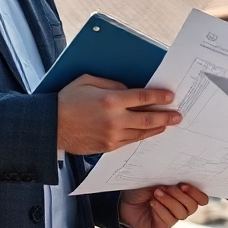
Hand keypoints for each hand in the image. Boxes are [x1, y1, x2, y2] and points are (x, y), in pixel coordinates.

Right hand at [57, 75, 181, 154]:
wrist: (50, 126)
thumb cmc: (66, 100)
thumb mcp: (88, 81)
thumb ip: (112, 84)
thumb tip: (129, 89)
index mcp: (110, 100)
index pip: (143, 98)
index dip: (159, 97)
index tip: (170, 97)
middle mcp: (114, 120)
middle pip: (148, 118)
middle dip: (165, 116)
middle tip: (177, 115)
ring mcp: (112, 135)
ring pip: (141, 133)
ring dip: (157, 128)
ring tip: (168, 124)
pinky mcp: (108, 146)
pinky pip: (130, 142)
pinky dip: (142, 136)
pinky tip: (149, 132)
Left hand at [119, 183, 208, 227]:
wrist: (125, 200)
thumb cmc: (143, 187)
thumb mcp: (157, 179)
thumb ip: (171, 179)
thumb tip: (180, 175)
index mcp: (185, 195)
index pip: (201, 198)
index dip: (196, 193)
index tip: (183, 185)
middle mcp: (182, 207)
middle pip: (193, 206)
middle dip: (180, 196)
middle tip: (167, 187)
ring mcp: (172, 218)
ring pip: (181, 213)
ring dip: (169, 201)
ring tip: (156, 193)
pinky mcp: (162, 226)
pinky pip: (168, 220)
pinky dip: (160, 210)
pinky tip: (152, 203)